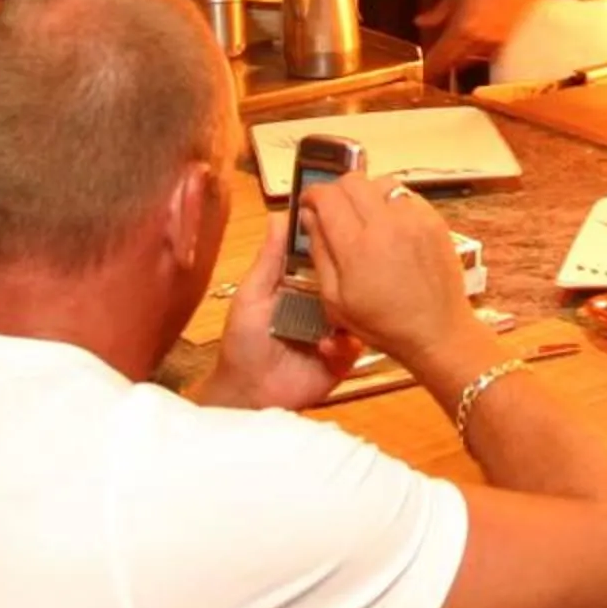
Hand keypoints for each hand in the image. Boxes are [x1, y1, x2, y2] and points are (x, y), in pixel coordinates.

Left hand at [197, 202, 360, 411]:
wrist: (248, 393)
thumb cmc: (243, 342)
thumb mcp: (252, 295)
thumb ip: (270, 259)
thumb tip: (279, 214)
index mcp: (302, 283)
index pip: (326, 256)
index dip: (338, 241)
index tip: (350, 223)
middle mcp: (323, 302)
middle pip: (348, 280)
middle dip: (357, 272)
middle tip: (362, 266)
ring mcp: (336, 329)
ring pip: (359, 310)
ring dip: (352, 310)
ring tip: (335, 319)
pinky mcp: (344, 356)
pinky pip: (357, 343)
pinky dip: (344, 344)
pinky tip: (326, 347)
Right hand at [300, 172, 482, 378]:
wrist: (437, 331)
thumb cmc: (384, 323)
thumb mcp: (336, 299)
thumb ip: (319, 252)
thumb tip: (309, 218)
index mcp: (357, 246)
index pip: (327, 197)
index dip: (312, 195)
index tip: (309, 203)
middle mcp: (386, 224)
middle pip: (353, 180)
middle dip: (337, 190)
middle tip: (334, 208)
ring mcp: (414, 219)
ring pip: (382, 182)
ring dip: (367, 193)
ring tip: (364, 217)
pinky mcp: (434, 221)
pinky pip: (407, 195)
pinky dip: (393, 202)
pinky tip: (390, 225)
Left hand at [418, 0, 545, 77]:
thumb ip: (438, 12)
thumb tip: (419, 22)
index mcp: (461, 29)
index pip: (440, 57)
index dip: (428, 68)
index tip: (420, 74)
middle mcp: (475, 42)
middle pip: (452, 64)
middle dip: (439, 69)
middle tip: (429, 71)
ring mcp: (489, 46)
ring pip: (466, 63)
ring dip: (454, 63)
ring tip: (445, 60)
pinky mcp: (500, 46)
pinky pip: (480, 58)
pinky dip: (470, 58)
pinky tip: (466, 51)